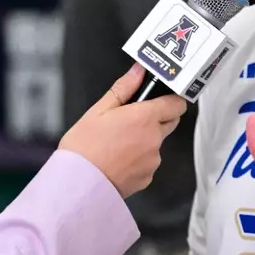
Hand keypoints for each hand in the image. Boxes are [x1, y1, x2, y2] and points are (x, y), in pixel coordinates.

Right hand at [60, 65, 186, 197]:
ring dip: (144, 141)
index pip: (176, 104)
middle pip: (169, 123)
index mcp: (145, 118)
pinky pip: (148, 163)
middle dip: (157, 118)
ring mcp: (153, 161)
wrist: (79, 184)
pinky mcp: (147, 178)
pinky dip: (137, 160)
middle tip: (132, 119)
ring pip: (156, 144)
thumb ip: (124, 88)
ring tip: (116, 144)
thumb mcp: (98, 110)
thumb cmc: (85, 145)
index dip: (171, 99)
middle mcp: (155, 139)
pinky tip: (117, 160)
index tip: (160, 98)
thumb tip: (139, 70)